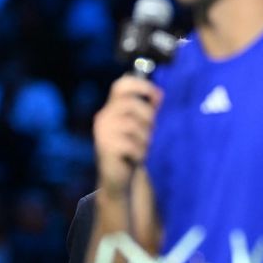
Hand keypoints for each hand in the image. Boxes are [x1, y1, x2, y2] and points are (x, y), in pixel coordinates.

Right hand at [93, 75, 161, 197]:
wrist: (118, 177)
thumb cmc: (132, 147)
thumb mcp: (142, 126)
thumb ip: (149, 109)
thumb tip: (159, 94)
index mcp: (112, 108)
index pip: (121, 85)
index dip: (141, 85)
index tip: (157, 96)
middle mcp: (104, 116)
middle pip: (132, 104)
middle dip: (147, 118)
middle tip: (148, 133)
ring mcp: (102, 132)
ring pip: (133, 125)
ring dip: (145, 138)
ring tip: (141, 147)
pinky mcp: (105, 148)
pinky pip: (132, 144)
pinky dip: (140, 152)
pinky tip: (136, 157)